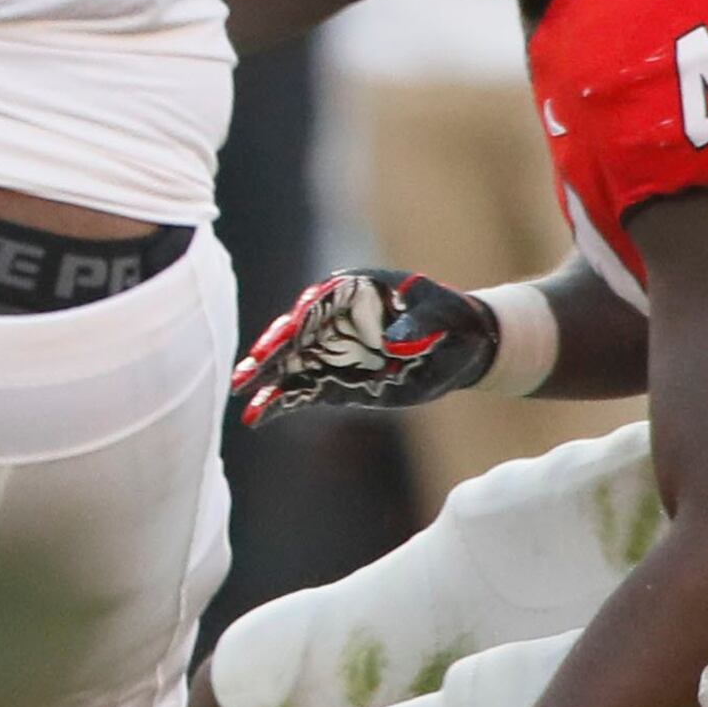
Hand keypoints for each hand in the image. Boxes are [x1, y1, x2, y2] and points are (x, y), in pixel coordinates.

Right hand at [229, 268, 498, 427]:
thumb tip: (394, 341)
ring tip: (245, 402)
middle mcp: (333, 320)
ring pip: (291, 366)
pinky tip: (257, 416)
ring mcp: (332, 351)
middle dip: (269, 355)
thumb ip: (417, 324)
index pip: (317, 304)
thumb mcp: (442, 315)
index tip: (284, 337)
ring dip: (267, 384)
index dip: (299, 321)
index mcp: (352, 290)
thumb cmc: (452, 317)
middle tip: (245, 375)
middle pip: (293, 337)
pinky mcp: (336, 380)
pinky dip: (281, 402)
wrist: (462, 344)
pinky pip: (302, 391)